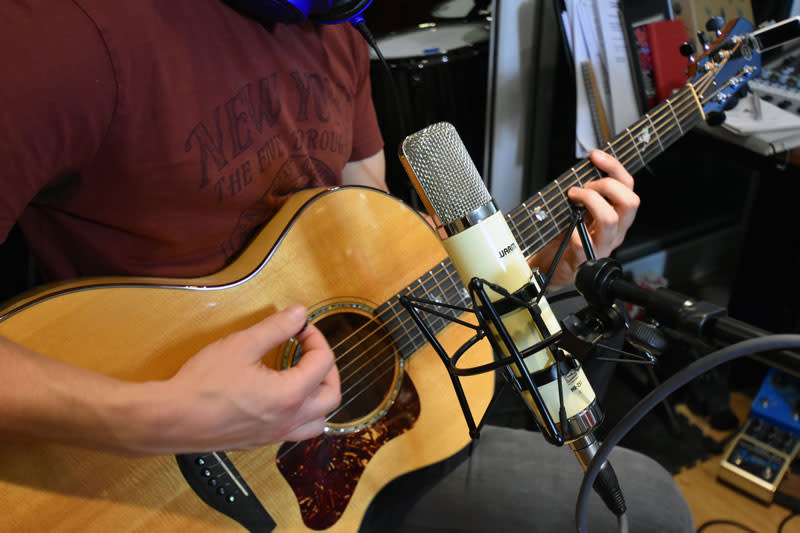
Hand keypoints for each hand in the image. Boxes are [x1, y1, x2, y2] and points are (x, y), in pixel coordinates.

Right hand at [131, 305, 340, 453]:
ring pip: (318, 422)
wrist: (171, 419)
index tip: (300, 327)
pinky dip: (301, 415)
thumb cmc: (202, 385)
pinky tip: (284, 399)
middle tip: (311, 350)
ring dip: (319, 397)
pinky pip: (296, 432)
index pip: (323, 362)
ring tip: (305, 378)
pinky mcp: (260, 442)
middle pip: (332, 395)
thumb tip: (299, 314)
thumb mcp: (242, 345)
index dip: (316, 337)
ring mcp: (275, 435)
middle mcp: (289, 419)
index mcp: (290, 395)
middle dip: (328, 368)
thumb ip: (276, 327)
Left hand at [529, 150, 638, 288]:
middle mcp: (614, 232)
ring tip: (573, 198)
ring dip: (590, 201)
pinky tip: (564, 226)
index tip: (596, 156)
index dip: (614, 168)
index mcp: (616, 216)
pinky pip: (582, 242)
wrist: (549, 266)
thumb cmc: (563, 237)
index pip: (627, 187)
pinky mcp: (583, 260)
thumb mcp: (578, 209)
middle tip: (584, 187)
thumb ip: (586, 192)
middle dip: (606, 186)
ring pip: (610, 219)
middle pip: (630, 202)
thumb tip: (584, 168)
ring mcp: (601, 246)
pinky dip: (572, 229)